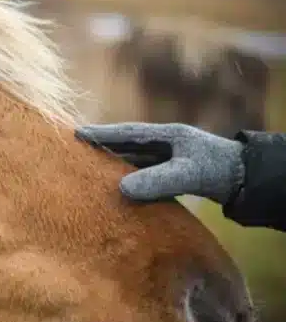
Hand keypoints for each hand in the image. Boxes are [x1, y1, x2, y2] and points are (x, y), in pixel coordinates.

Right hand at [75, 122, 244, 204]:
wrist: (247, 179)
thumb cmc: (219, 170)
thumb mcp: (187, 175)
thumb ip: (156, 181)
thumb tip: (120, 188)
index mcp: (167, 135)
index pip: (127, 133)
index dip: (101, 134)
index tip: (76, 134)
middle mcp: (166, 143)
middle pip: (127, 143)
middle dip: (102, 146)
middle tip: (74, 148)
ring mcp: (170, 157)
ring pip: (135, 158)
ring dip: (114, 162)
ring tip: (89, 168)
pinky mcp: (175, 172)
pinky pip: (145, 172)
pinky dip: (129, 177)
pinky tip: (118, 186)